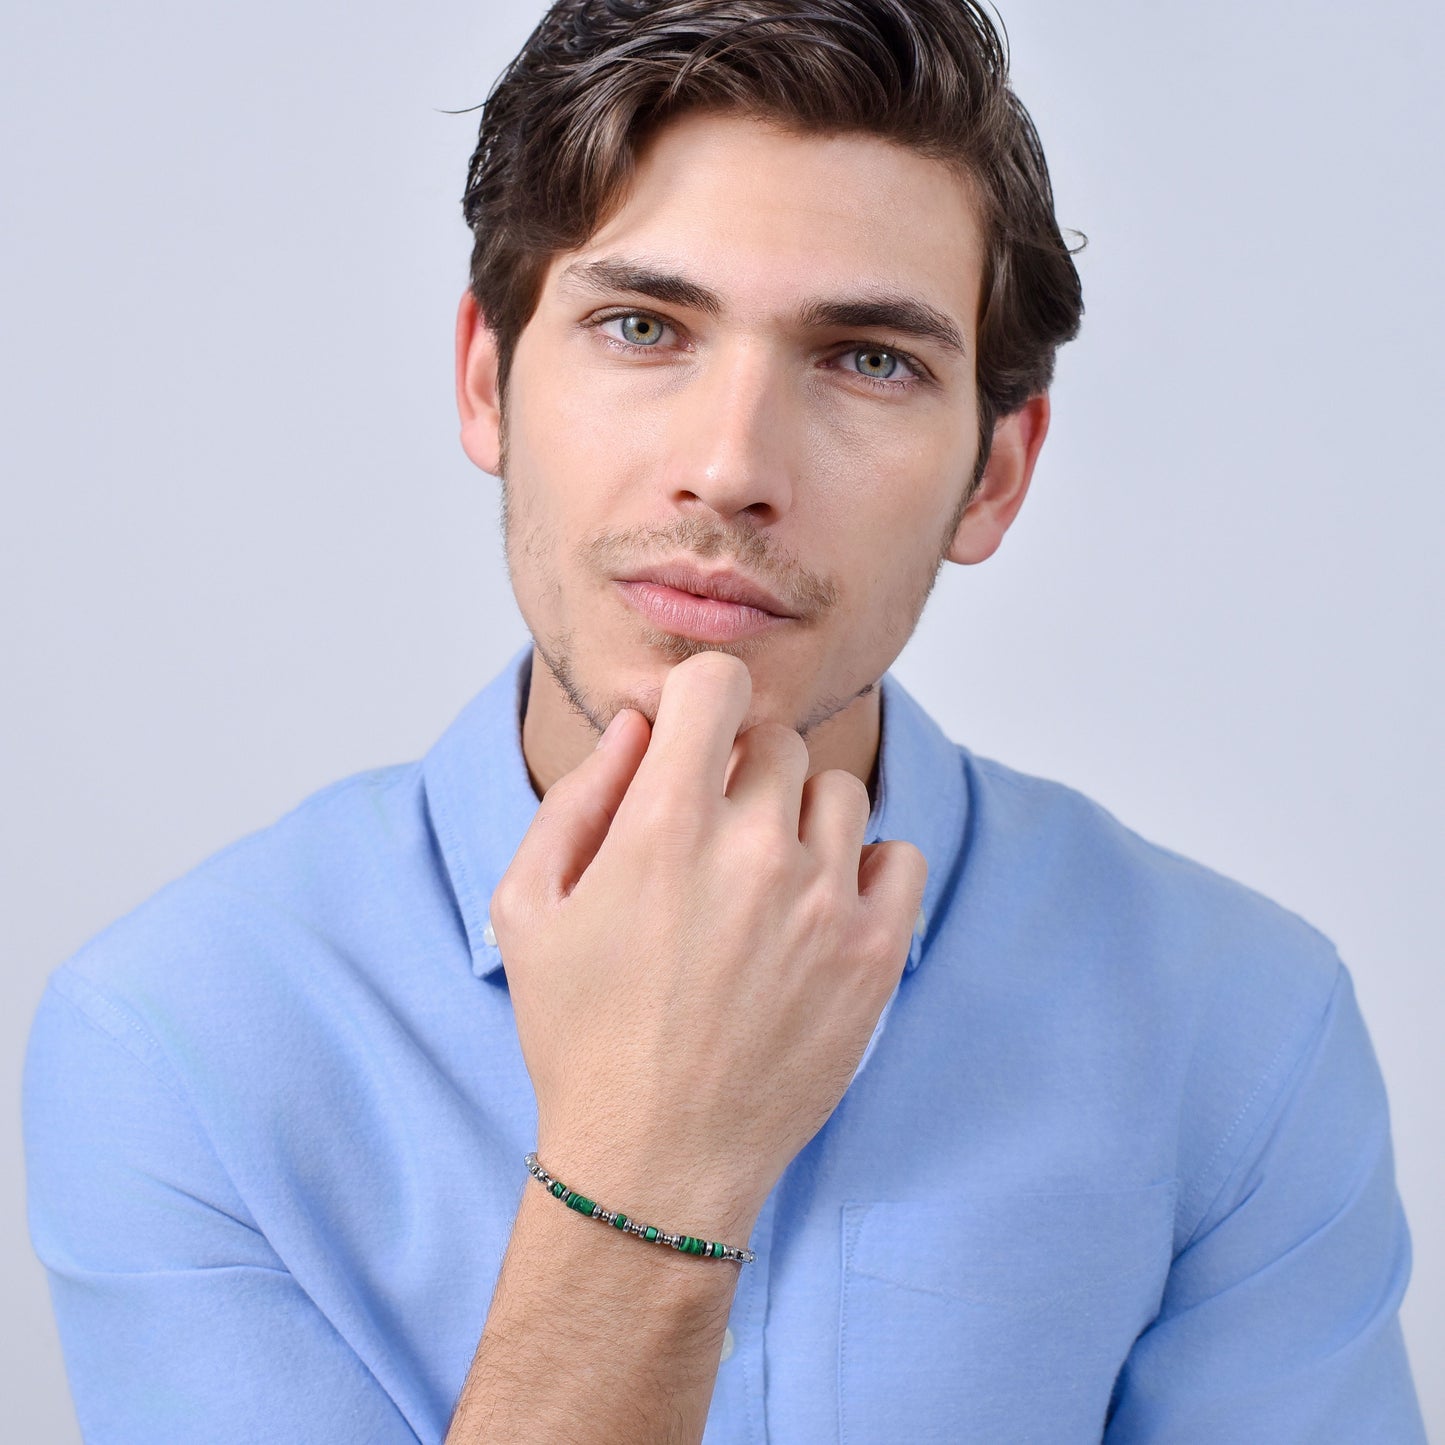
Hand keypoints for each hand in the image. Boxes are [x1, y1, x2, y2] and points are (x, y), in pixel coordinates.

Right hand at [490, 651, 926, 1236]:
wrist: (655, 1160)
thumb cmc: (580, 1036)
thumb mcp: (529, 909)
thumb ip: (578, 797)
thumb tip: (638, 727)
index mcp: (664, 823)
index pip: (718, 682)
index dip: (702, 701)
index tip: (694, 740)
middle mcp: (753, 848)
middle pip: (777, 740)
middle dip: (742, 773)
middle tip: (713, 841)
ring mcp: (824, 901)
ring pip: (838, 794)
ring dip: (800, 820)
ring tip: (763, 884)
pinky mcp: (875, 953)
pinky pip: (900, 856)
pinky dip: (866, 868)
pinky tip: (818, 910)